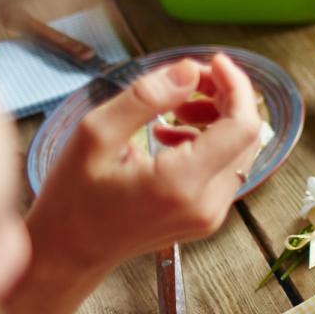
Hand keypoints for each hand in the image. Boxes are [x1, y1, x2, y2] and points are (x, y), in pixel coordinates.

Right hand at [27, 54, 262, 269]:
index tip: (214, 61)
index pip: (242, 127)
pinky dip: (209, 141)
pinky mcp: (207, 217)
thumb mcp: (96, 134)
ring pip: (239, 150)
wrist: (68, 252)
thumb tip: (190, 71)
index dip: (236, 86)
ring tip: (174, 108)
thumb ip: (146, 98)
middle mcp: (206, 205)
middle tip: (188, 79)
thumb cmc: (73, 197)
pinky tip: (170, 134)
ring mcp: (211, 215)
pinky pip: (225, 168)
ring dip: (217, 118)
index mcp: (181, 184)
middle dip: (226, 97)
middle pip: (246, 136)